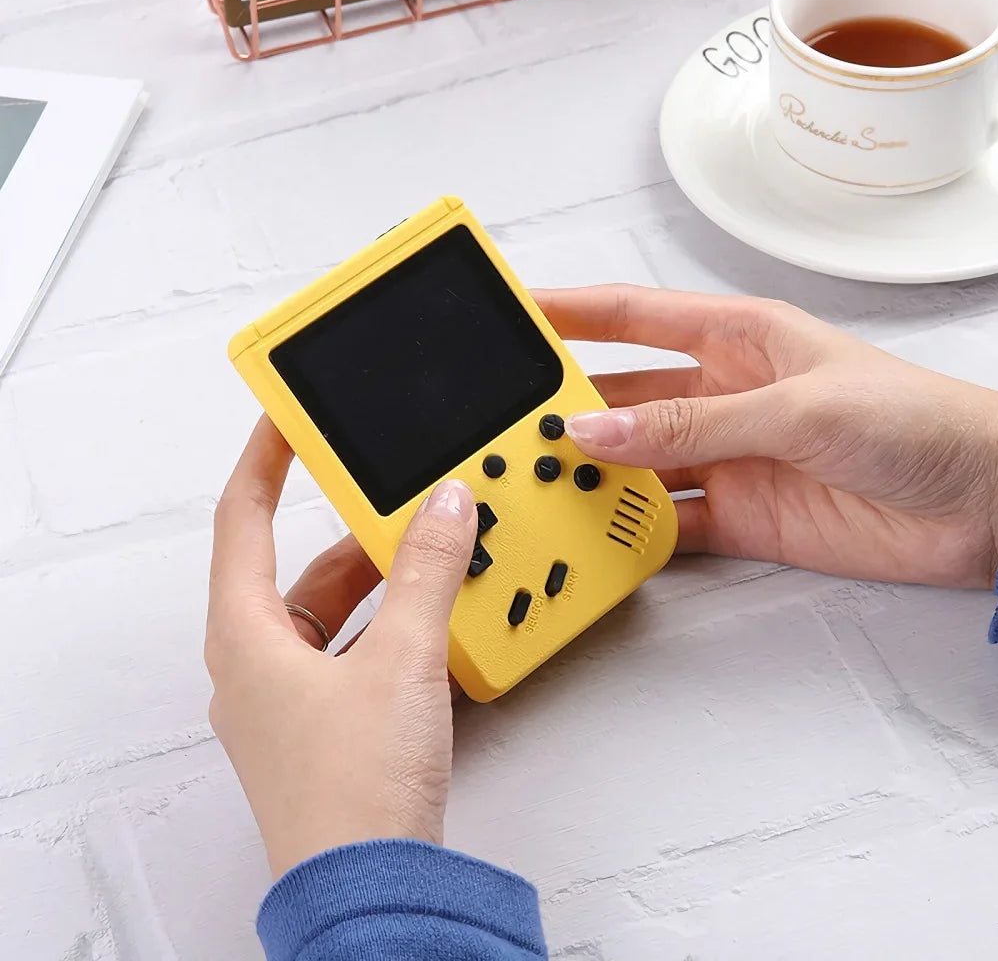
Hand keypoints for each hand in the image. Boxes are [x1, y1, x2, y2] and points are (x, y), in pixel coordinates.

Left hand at [205, 418, 476, 879]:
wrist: (373, 889)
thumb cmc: (354, 794)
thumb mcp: (402, 660)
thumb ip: (427, 573)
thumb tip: (443, 508)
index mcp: (247, 637)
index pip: (243, 519)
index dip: (266, 460)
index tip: (287, 419)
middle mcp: (259, 664)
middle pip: (299, 566)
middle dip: (351, 528)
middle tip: (393, 491)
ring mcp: (291, 698)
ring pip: (332, 610)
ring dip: (380, 578)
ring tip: (430, 549)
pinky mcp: (327, 724)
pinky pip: (354, 648)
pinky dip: (390, 622)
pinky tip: (433, 614)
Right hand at [535, 286, 997, 590]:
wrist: (983, 505)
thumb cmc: (917, 421)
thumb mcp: (796, 407)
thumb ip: (693, 424)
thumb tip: (599, 432)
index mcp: (736, 340)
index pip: (631, 317)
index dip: (568, 312)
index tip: (512, 313)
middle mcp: (722, 398)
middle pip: (622, 399)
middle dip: (567, 409)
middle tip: (513, 424)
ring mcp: (728, 459)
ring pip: (636, 465)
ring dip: (595, 476)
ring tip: (544, 484)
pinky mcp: (740, 517)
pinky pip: (667, 525)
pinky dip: (633, 534)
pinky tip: (602, 535)